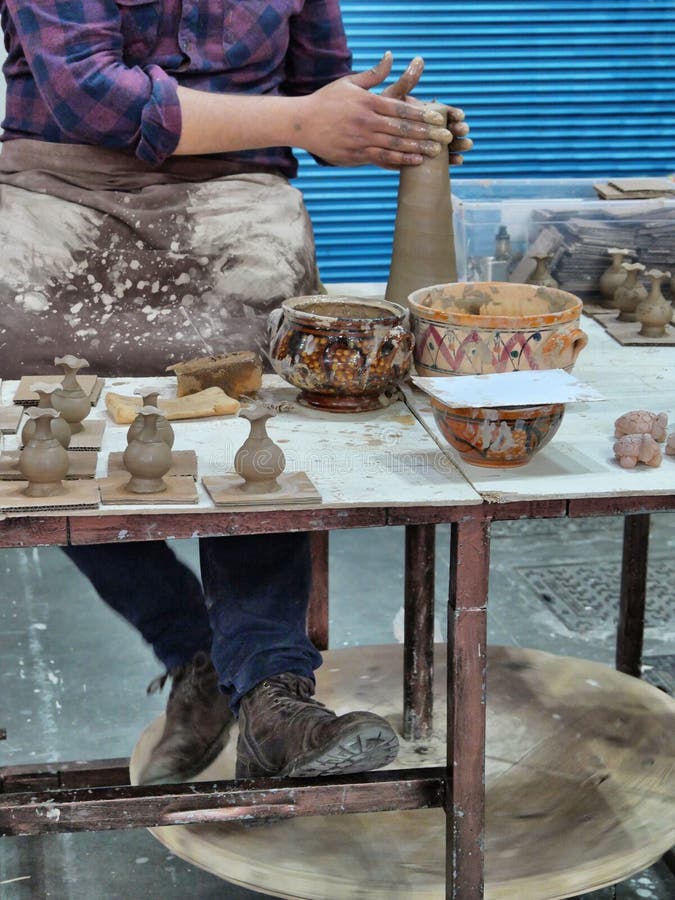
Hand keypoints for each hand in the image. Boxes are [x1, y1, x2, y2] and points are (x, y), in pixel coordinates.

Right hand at [297, 52, 453, 169]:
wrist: (302, 123)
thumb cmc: (327, 101)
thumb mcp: (349, 83)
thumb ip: (373, 74)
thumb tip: (391, 56)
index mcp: (367, 103)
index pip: (400, 109)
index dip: (422, 115)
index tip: (438, 118)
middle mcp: (366, 123)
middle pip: (402, 130)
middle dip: (426, 135)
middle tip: (446, 139)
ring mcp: (361, 141)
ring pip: (394, 147)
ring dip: (417, 150)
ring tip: (435, 153)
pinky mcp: (355, 156)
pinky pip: (381, 159)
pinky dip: (399, 161)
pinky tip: (414, 162)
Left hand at [382, 57, 472, 165]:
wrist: (368, 136)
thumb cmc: (379, 113)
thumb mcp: (393, 97)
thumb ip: (406, 82)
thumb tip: (419, 59)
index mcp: (424, 113)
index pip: (444, 112)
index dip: (453, 113)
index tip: (460, 115)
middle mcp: (428, 129)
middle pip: (449, 128)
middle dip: (458, 129)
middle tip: (463, 130)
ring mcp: (426, 145)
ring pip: (447, 146)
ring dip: (459, 145)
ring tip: (466, 145)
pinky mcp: (422, 160)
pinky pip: (438, 162)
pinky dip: (450, 161)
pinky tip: (459, 160)